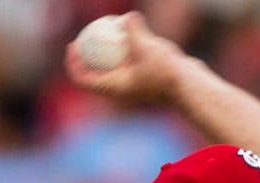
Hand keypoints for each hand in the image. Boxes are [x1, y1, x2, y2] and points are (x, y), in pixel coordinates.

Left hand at [64, 12, 187, 105]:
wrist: (187, 86)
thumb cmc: (166, 72)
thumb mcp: (147, 46)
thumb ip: (134, 30)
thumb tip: (126, 17)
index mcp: (113, 87)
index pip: (83, 79)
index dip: (72, 63)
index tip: (73, 46)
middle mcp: (118, 89)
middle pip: (91, 75)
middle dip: (83, 58)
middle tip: (80, 39)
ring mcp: (128, 86)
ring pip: (106, 71)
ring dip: (100, 57)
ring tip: (98, 36)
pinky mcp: (138, 80)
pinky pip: (120, 66)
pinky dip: (116, 54)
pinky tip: (120, 36)